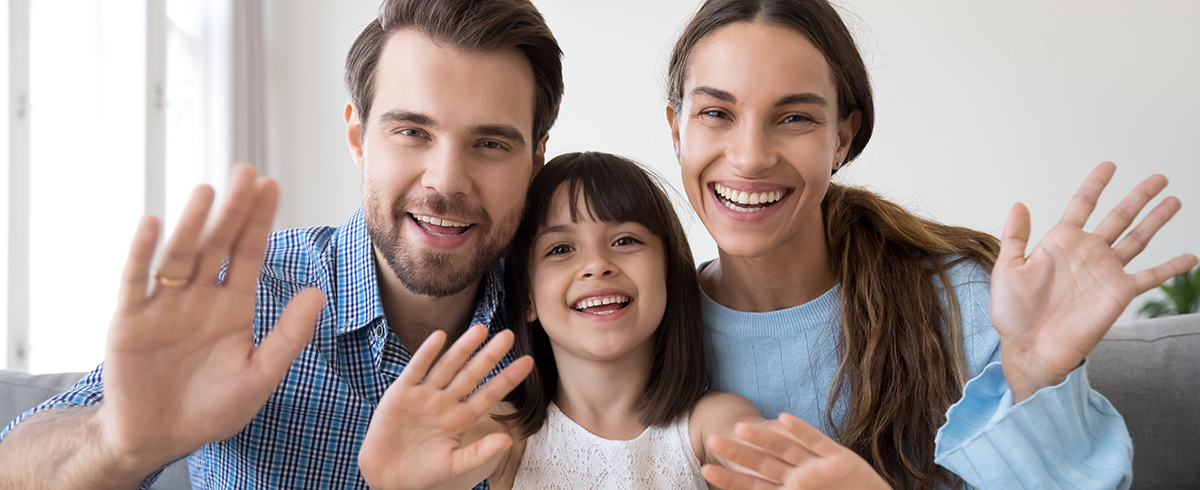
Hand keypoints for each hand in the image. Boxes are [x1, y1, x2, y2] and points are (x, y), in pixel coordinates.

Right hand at [96, 165, 325, 472]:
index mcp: (232, 306)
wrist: (159, 438)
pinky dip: (142, 252)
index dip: (259, 221)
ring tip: (207, 191)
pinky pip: (135, 280)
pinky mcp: (130, 320)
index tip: (271, 185)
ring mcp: (163, 305)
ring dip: (193, 223)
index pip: (249, 253)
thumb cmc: (211, 409)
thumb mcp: (260, 375)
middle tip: (246, 172)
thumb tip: (319, 293)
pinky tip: (154, 223)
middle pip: (217, 244)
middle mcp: (198, 297)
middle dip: (232, 209)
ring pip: (180, 255)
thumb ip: (288, 335)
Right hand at [359, 325, 533, 489]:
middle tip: (508, 336)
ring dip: (463, 348)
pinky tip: (440, 337)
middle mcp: (445, 402)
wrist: (386, 476)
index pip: (490, 394)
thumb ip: (480, 452)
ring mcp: (424, 395)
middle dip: (489, 356)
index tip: (528, 362)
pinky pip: (416, 369)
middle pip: (471, 374)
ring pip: (447, 366)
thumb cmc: (421, 474)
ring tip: (480, 329)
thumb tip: (508, 440)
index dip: (508, 378)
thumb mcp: (454, 465)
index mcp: (461, 419)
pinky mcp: (401, 393)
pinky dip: (427, 353)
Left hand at [702, 413, 889, 489]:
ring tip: (741, 428)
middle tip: (713, 440)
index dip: (730, 479)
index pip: (753, 486)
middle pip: (763, 463)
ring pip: (785, 449)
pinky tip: (783, 418)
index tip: (705, 469)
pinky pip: (816, 442)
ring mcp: (818, 466)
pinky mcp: (839, 457)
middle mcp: (800, 477)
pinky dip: (801, 431)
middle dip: (738, 453)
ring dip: (764, 438)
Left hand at [991, 162, 1197, 400]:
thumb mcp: (1007, 269)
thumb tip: (1019, 203)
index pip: (1082, 205)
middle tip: (1159, 177)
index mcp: (1060, 242)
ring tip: (1174, 200)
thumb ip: (1016, 236)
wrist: (1030, 348)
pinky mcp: (1119, 293)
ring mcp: (1106, 272)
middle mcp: (1087, 253)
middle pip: (1119, 216)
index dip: (1095, 184)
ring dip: (1157, 220)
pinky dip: (1171, 267)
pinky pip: (1151, 277)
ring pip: (1138, 238)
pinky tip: (1191, 257)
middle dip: (1138, 197)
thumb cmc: (1013, 313)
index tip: (1109, 165)